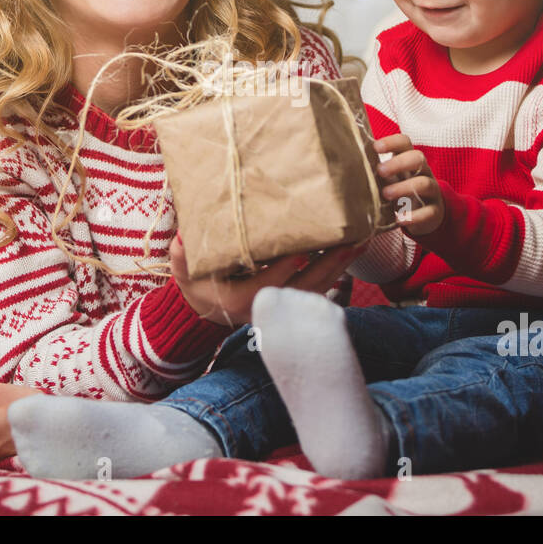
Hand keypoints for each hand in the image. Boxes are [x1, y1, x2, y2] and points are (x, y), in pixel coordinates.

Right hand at [171, 232, 366, 324]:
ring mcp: (281, 310)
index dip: (286, 267)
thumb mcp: (183, 267)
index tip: (303, 248)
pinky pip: (319, 291)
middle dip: (328, 265)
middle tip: (349, 241)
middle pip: (303, 288)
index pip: (267, 284)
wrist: (206, 309)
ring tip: (360, 242)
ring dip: (340, 267)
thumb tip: (184, 233)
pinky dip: (337, 273)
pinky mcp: (292, 306)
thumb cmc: (195, 282)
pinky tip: (351, 254)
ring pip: (316, 290)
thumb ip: (182, 252)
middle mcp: (265, 308)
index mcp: (239, 299)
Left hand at [374, 133, 443, 236]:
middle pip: (418, 158)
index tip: (375, 147)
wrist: (424, 214)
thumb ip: (375, 170)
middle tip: (380, 171)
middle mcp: (423, 171)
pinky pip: (429, 212)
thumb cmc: (399, 190)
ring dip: (404, 188)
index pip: (405, 142)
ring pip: (425, 183)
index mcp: (409, 159)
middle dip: (399, 163)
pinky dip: (415, 216)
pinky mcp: (434, 211)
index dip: (392, 142)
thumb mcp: (389, 178)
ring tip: (386, 195)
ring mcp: (431, 191)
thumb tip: (345, 162)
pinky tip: (400, 219)